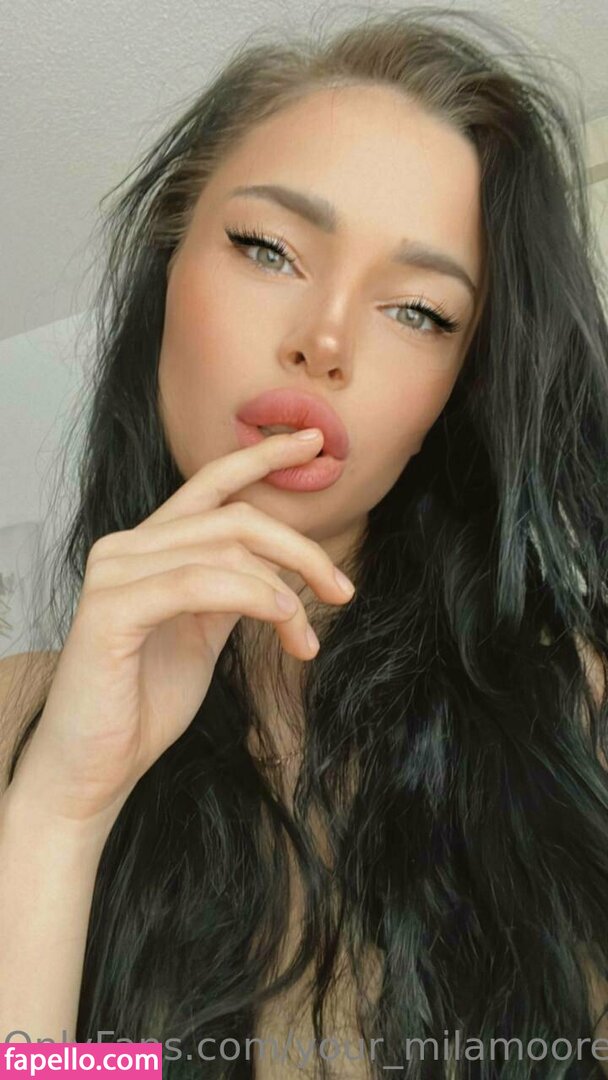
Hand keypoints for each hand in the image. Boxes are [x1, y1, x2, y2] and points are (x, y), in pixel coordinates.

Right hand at [8, 430, 354, 829]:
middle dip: (300, 550)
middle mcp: (126, 547)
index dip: (263, 457)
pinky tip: (285, 621)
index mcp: (149, 547)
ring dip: (283, 589)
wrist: (93, 770)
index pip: (211, 485)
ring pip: (223, 547)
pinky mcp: (110, 610)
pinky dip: (252, 596)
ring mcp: (114, 574)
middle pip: (234, 519)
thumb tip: (279, 571)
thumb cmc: (145, 703)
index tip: (314, 444)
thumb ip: (230, 591)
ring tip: (307, 638)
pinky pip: (197, 583)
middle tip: (342, 591)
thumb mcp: (202, 634)